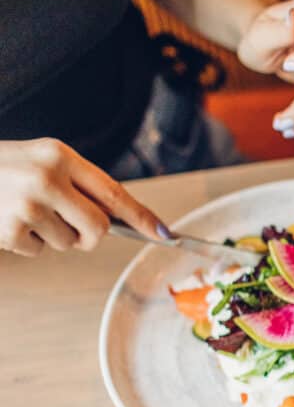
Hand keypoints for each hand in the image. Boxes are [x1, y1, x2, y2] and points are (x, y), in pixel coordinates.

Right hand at [0, 139, 164, 256]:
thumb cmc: (6, 168)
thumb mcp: (44, 160)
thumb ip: (80, 185)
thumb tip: (124, 221)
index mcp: (60, 155)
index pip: (113, 193)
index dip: (142, 218)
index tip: (165, 235)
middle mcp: (46, 177)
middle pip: (99, 228)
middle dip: (90, 234)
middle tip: (68, 222)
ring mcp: (27, 204)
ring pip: (70, 242)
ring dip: (53, 235)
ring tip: (25, 211)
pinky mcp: (9, 229)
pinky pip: (39, 251)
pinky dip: (27, 242)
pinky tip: (8, 220)